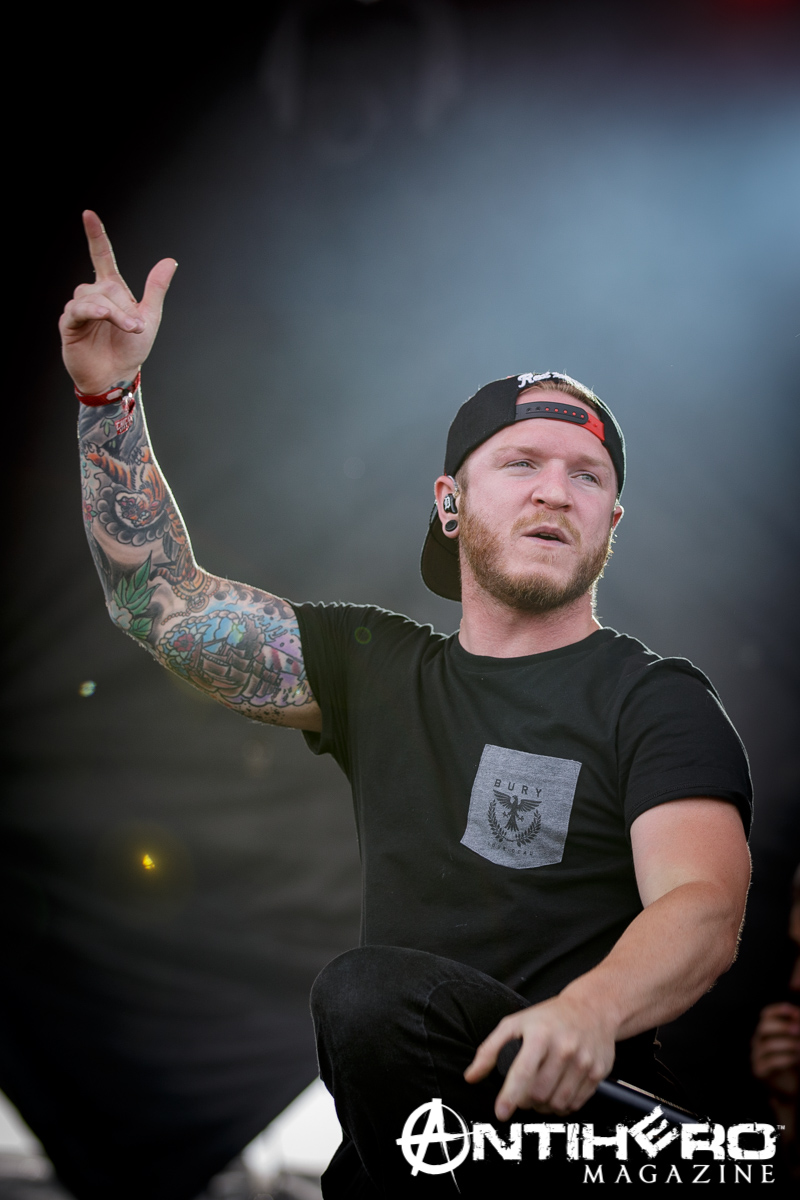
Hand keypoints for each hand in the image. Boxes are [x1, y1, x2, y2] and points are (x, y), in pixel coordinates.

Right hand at [60, 210, 176, 394]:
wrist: (117, 377)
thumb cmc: (130, 349)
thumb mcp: (149, 317)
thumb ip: (155, 288)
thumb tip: (169, 260)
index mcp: (111, 291)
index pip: (101, 257)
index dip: (96, 236)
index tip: (88, 214)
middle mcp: (93, 296)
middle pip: (106, 285)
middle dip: (123, 306)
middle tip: (135, 326)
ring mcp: (79, 310)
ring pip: (94, 296)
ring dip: (113, 312)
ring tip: (128, 329)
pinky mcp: (70, 324)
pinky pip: (78, 310)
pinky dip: (92, 310)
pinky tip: (101, 316)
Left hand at [464, 993, 615, 1120]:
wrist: (593, 1008)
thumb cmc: (548, 1017)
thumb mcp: (515, 1023)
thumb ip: (490, 1050)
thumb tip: (471, 1077)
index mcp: (540, 1034)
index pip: (523, 1073)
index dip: (510, 1096)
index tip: (501, 1113)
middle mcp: (564, 1048)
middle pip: (539, 1093)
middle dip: (525, 1100)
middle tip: (522, 1092)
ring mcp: (584, 1061)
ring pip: (557, 1103)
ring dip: (543, 1106)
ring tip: (538, 1092)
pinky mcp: (598, 1073)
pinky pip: (575, 1104)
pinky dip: (562, 1106)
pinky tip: (556, 1093)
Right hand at [751, 1002, 799, 1094]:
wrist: (789, 1088)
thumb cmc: (794, 1061)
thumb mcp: (795, 1042)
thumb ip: (796, 1029)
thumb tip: (799, 1015)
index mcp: (766, 1031)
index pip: (766, 1014)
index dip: (779, 1010)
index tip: (794, 1010)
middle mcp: (758, 1041)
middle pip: (764, 1027)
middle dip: (782, 1026)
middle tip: (798, 1029)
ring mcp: (757, 1057)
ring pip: (768, 1045)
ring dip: (787, 1044)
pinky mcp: (760, 1072)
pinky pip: (770, 1062)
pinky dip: (785, 1059)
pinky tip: (796, 1059)